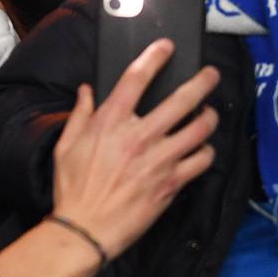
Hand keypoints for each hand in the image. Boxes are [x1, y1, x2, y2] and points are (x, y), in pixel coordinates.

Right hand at [52, 40, 219, 257]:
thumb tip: (87, 91)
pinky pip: (202, 161)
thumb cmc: (72, 188)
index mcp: (111, 122)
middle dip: (203, 81)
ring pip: (200, 128)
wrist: (85, 229)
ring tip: (210, 113)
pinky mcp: (171, 183)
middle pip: (182, 99)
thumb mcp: (66, 145)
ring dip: (210, 116)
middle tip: (211, 74)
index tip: (167, 47)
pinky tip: (202, 150)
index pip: (137, 78)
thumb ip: (80, 114)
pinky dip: (206, 152)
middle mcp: (139, 136)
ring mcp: (159, 160)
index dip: (155, 57)